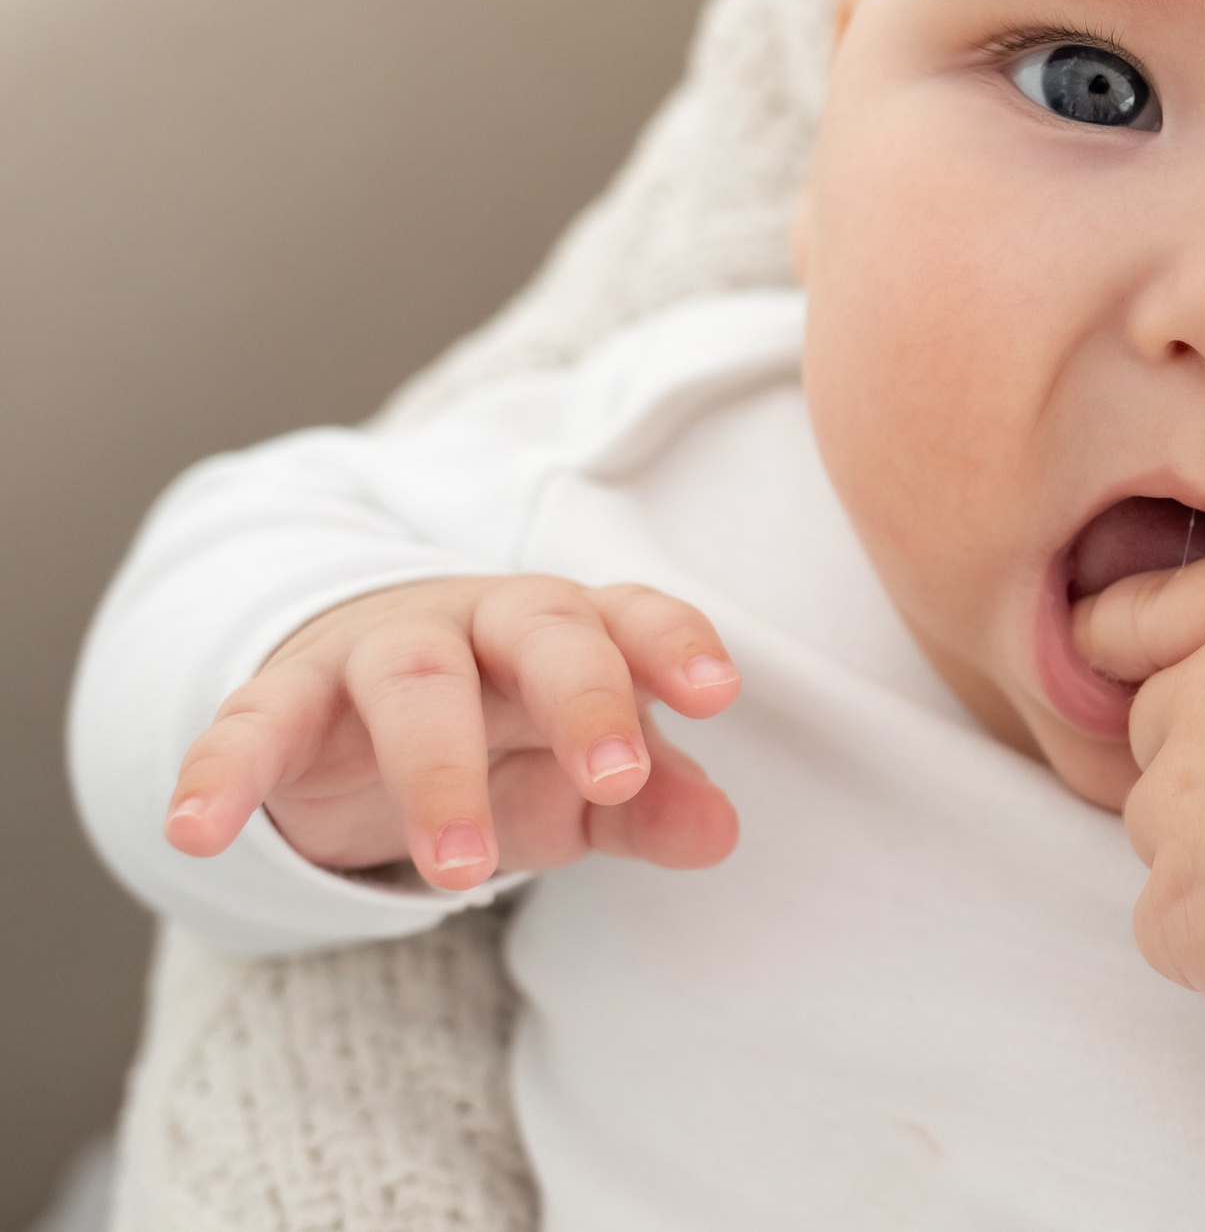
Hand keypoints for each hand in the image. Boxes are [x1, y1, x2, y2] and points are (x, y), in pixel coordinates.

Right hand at [163, 576, 741, 888]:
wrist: (361, 701)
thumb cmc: (507, 736)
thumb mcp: (580, 783)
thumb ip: (651, 806)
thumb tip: (720, 832)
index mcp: (573, 631)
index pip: (633, 618)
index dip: (674, 646)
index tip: (717, 694)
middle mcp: (484, 623)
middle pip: (539, 631)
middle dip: (580, 700)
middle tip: (613, 784)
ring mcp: (380, 651)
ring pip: (414, 682)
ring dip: (438, 774)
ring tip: (460, 874)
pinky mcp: (283, 697)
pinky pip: (251, 724)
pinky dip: (220, 772)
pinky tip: (196, 831)